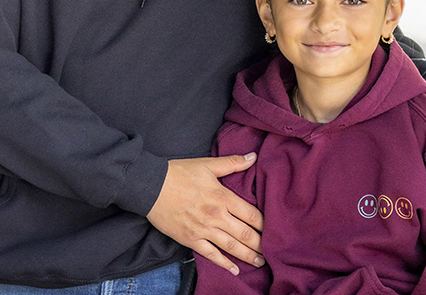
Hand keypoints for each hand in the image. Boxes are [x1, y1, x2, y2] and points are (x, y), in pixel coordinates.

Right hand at [147, 154, 264, 274]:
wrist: (150, 186)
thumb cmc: (179, 173)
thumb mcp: (208, 164)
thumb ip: (233, 163)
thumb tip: (254, 156)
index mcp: (223, 197)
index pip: (252, 215)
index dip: (266, 225)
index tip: (276, 230)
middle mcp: (217, 216)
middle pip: (246, 234)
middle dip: (261, 244)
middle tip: (273, 252)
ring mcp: (204, 230)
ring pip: (231, 247)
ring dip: (248, 256)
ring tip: (260, 262)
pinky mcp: (191, 239)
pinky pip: (211, 254)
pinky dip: (224, 263)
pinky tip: (234, 269)